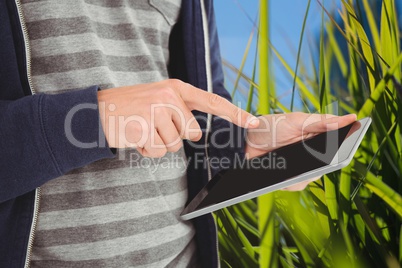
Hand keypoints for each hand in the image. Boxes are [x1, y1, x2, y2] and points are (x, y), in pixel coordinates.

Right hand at [98, 79, 258, 156]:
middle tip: (154, 125)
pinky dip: (146, 150)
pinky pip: (157, 152)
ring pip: (174, 145)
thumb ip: (179, 111)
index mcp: (176, 89)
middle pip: (192, 133)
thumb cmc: (131, 108)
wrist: (97, 110)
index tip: (254, 122)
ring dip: (158, 144)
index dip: (235, 114)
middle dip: (174, 136)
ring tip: (142, 129)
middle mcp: (170, 96)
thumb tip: (195, 133)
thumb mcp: (158, 99)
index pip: (212, 102)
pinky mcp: (144, 125)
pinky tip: (135, 136)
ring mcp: (157, 110)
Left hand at [245, 112, 356, 190]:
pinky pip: (295, 185)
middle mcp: (313, 156)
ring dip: (301, 174)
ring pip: (310, 178)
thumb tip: (350, 118)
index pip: (339, 149)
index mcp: (319, 139)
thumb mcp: (297, 121)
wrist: (246, 140)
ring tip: (286, 164)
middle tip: (306, 160)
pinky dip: (288, 182)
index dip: (343, 152)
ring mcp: (300, 168)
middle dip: (317, 166)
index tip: (343, 154)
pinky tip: (280, 174)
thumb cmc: (273, 125)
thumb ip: (322, 122)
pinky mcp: (288, 179)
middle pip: (325, 167)